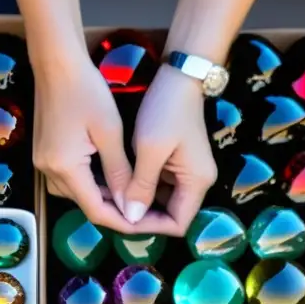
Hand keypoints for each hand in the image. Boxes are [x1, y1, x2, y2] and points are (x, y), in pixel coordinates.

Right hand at [33, 54, 181, 233]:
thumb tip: (131, 206)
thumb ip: (120, 173)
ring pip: (78, 194)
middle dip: (117, 211)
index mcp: (64, 168)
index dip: (123, 222)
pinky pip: (70, 179)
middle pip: (86, 205)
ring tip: (134, 195)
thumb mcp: (110, 132)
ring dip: (104, 198)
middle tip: (147, 211)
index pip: (96, 211)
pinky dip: (92, 183)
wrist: (56, 63)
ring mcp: (43, 164)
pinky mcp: (44, 155)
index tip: (147, 223)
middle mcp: (49, 172)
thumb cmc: (86, 90)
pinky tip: (111, 177)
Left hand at [125, 64, 218, 234]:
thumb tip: (130, 218)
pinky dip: (137, 187)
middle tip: (109, 210)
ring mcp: (186, 172)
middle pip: (168, 215)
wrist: (179, 75)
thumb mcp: (150, 150)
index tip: (121, 220)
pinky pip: (156, 185)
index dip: (149, 227)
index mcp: (196, 183)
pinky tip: (116, 183)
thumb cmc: (166, 110)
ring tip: (108, 199)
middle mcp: (196, 182)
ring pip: (159, 201)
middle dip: (139, 216)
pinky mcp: (175, 162)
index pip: (176, 224)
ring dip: (135, 202)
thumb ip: (141, 186)